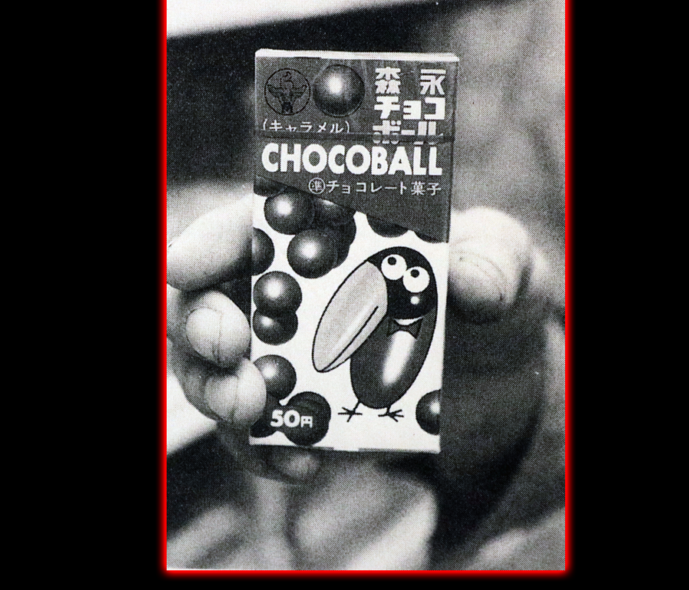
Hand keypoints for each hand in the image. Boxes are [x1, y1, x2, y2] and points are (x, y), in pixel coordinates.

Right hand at [167, 193, 561, 482]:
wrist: (491, 366)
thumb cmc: (483, 285)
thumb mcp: (502, 259)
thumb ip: (490, 262)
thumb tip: (464, 283)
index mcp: (323, 234)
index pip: (249, 228)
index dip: (208, 243)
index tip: (185, 267)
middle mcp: (292, 294)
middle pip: (211, 303)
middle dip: (201, 326)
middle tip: (227, 349)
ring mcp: (290, 357)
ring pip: (220, 373)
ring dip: (221, 393)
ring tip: (253, 409)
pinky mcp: (303, 412)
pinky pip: (263, 436)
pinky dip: (269, 451)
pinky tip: (300, 461)